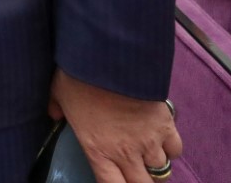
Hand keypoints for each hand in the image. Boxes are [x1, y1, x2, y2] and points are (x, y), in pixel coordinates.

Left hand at [49, 69, 181, 182]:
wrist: (109, 59)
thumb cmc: (78, 77)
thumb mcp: (58, 94)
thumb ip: (56, 109)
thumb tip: (54, 114)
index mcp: (97, 150)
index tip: (117, 179)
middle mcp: (125, 153)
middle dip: (140, 181)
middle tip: (136, 172)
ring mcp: (149, 141)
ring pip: (161, 169)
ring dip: (155, 165)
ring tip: (148, 155)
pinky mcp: (166, 126)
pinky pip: (176, 149)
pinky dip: (171, 148)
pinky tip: (162, 140)